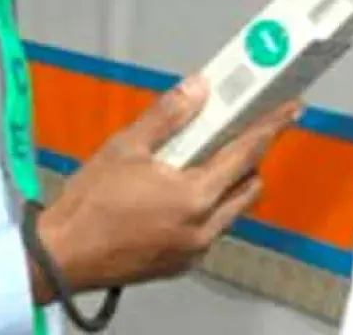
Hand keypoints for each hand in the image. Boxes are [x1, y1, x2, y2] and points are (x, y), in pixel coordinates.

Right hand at [30, 75, 300, 297]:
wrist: (61, 257)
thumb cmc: (90, 201)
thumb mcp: (126, 147)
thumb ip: (168, 116)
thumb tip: (199, 87)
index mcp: (195, 195)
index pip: (246, 153)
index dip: (270, 127)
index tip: (291, 109)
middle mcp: (204, 227)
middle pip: (248, 186)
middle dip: (251, 158)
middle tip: (240, 133)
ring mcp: (194, 250)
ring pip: (232, 211)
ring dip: (230, 185)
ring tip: (206, 161)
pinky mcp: (180, 264)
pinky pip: (211, 230)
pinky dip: (209, 208)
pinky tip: (181, 194)